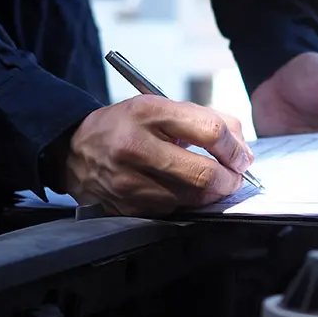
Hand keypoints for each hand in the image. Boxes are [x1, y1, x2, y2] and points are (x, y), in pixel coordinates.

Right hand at [64, 97, 253, 216]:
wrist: (76, 150)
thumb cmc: (126, 126)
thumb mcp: (160, 107)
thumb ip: (205, 119)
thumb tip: (241, 147)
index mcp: (148, 112)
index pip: (209, 131)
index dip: (234, 147)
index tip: (241, 155)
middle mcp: (135, 146)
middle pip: (204, 173)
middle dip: (231, 178)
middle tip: (236, 175)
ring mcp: (129, 181)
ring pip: (193, 197)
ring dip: (213, 192)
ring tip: (213, 181)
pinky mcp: (128, 207)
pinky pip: (175, 209)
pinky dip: (189, 201)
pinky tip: (186, 189)